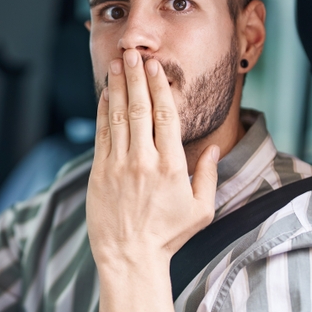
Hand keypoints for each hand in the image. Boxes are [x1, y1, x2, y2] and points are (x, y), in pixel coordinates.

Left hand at [86, 49, 219, 272]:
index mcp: (171, 167)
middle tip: (136, 52)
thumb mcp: (200, 210)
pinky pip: (101, 134)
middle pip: (140, 108)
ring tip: (117, 63)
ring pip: (117, 117)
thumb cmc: (168, 237)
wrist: (129, 258)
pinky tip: (104, 94)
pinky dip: (102, 111)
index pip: (166, 116)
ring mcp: (118, 166)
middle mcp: (143, 161)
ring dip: (117, 87)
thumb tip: (213, 147)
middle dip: (136, 77)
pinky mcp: (99, 173)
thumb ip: (207, 175)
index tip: (157, 67)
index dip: (160, 87)